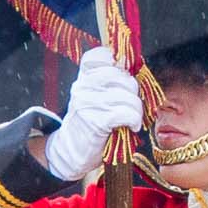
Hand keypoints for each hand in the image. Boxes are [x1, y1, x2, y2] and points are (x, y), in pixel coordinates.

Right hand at [42, 48, 143, 179]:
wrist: (71, 152)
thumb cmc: (89, 124)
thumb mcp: (94, 97)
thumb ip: (109, 82)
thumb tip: (133, 70)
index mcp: (83, 77)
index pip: (103, 55)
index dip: (119, 63)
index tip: (124, 78)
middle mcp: (83, 86)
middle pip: (122, 76)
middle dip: (133, 92)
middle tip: (131, 106)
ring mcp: (88, 102)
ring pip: (128, 96)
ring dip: (136, 111)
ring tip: (131, 120)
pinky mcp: (96, 121)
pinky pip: (127, 113)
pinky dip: (134, 121)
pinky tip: (131, 127)